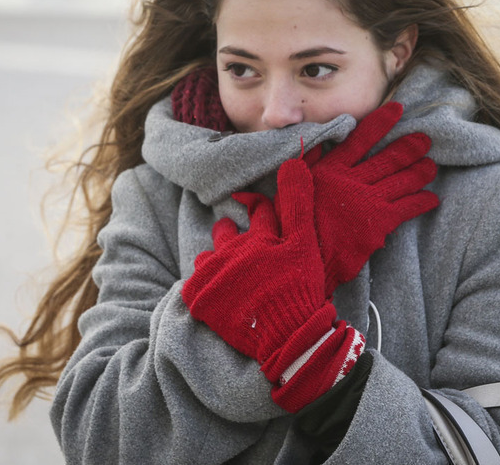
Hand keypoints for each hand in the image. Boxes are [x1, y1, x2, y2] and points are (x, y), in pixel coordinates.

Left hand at [182, 159, 331, 364]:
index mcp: (257, 237)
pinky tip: (218, 295)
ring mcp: (213, 276)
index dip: (254, 204)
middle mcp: (230, 252)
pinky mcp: (201, 300)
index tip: (247, 202)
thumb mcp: (305, 244)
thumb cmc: (300, 290)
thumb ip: (298, 204)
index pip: (256, 210)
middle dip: (230, 233)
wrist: (288, 337)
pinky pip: (194, 286)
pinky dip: (205, 288)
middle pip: (225, 232)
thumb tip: (293, 162)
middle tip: (237, 243)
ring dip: (216, 262)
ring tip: (228, 273)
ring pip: (208, 258)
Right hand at [297, 102, 438, 295]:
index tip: (396, 110)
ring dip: (420, 171)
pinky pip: (408, 207)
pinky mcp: (379, 223)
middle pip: (389, 158)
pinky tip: (432, 199)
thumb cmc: (293, 227)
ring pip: (403, 180)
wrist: (303, 260)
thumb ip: (302, 167)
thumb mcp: (288, 191)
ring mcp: (368, 201)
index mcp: (330, 171)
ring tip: (431, 166)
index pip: (359, 139)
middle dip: (410, 146)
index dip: (380, 122)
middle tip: (425, 140)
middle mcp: (352, 181)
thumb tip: (311, 143)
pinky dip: (422, 201)